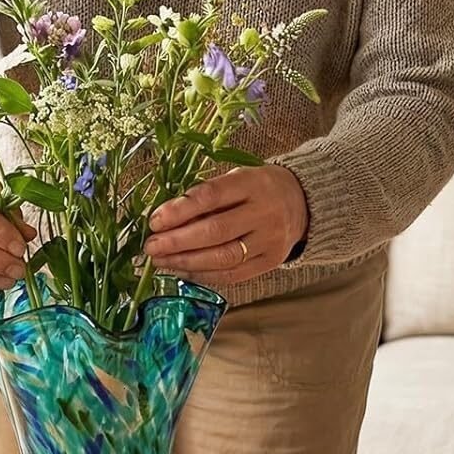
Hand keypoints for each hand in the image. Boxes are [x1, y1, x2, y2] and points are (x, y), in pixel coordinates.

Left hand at [142, 165, 307, 286]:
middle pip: (215, 231)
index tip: (155, 221)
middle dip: (177, 241)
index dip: (180, 210)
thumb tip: (165, 219)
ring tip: (161, 261)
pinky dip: (204, 275)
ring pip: (223, 257)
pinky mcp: (271, 261)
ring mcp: (269, 240)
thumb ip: (206, 196)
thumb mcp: (236, 178)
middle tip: (151, 246)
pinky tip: (183, 271)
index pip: (211, 197)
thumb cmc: (257, 188)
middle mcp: (263, 213)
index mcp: (252, 184)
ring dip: (186, 261)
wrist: (302, 201)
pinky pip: (233, 274)